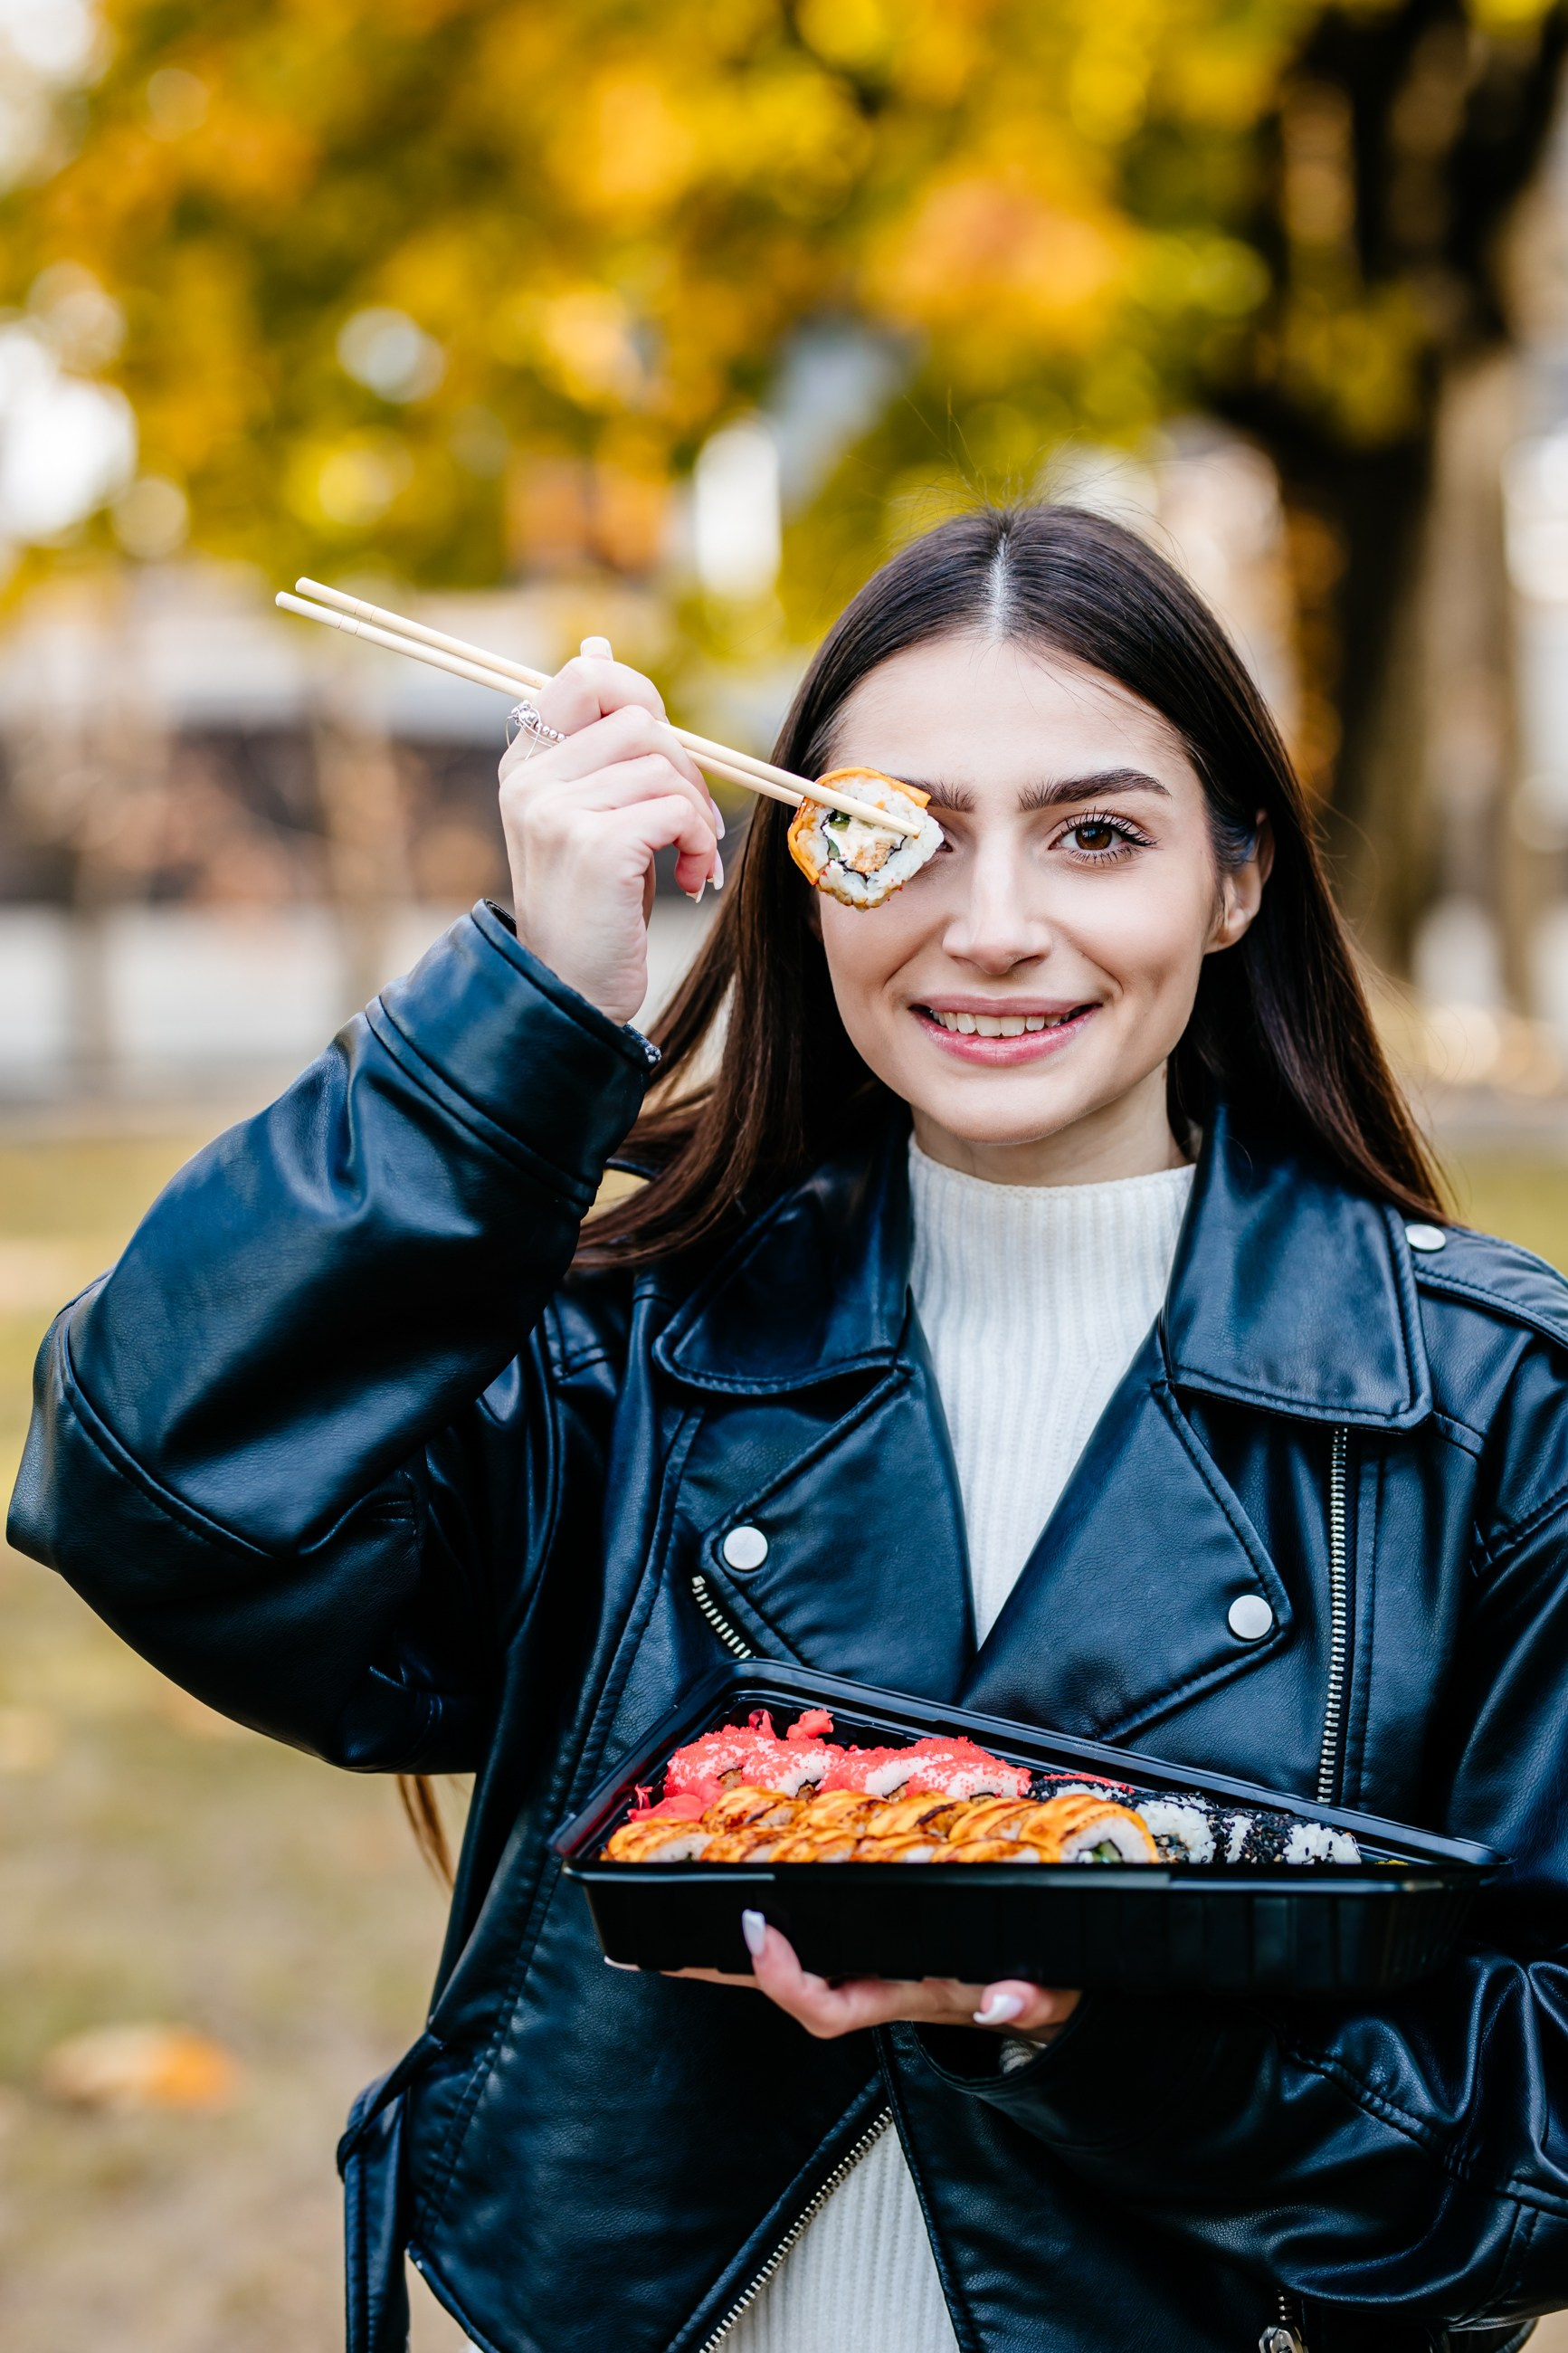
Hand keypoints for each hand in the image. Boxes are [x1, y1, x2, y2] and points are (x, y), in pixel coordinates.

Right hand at [499, 637, 723, 1024]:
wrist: (571, 991)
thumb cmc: (594, 906)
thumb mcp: (587, 814)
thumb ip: (597, 742)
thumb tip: (598, 646)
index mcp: (524, 765)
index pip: (584, 677)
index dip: (639, 697)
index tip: (664, 752)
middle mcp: (531, 781)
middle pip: (639, 719)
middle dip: (686, 767)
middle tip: (691, 822)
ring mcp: (557, 811)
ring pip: (664, 764)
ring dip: (696, 814)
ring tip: (688, 859)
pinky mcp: (595, 845)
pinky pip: (676, 810)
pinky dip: (698, 843)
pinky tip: (687, 880)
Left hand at [666, 1915, 1079, 2042]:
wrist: (1045, 1993)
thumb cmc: (1038, 1986)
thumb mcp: (1048, 1991)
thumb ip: (1032, 1996)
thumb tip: (1005, 2000)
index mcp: (907, 1994)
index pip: (828, 2004)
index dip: (784, 1974)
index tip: (756, 1929)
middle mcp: (876, 1984)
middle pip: (782, 1988)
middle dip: (720, 1969)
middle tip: (655, 1943)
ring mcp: (870, 1967)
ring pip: (789, 1965)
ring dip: (731, 1949)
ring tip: (670, 1921)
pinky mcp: (872, 1945)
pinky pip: (809, 1941)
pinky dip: (770, 1927)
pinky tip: (736, 1903)